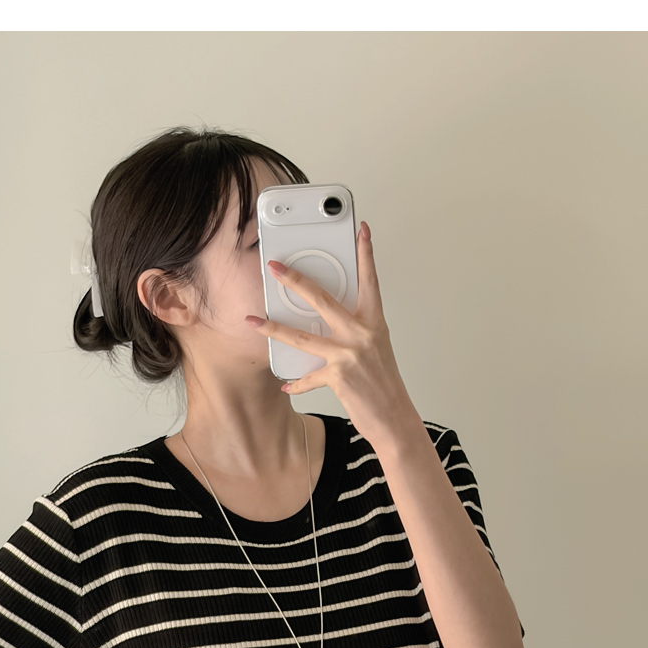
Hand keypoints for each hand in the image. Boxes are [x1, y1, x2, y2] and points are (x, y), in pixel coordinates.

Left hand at [245, 221, 422, 451]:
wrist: (393, 418)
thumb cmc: (383, 385)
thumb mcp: (375, 349)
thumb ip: (354, 332)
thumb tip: (327, 324)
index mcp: (373, 323)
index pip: (370, 281)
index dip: (366, 254)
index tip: (361, 230)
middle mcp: (362, 334)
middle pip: (322, 299)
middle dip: (295, 280)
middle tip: (275, 267)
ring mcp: (349, 354)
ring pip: (302, 337)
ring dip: (273, 329)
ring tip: (254, 321)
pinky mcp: (339, 376)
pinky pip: (308, 377)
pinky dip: (296, 383)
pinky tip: (286, 384)